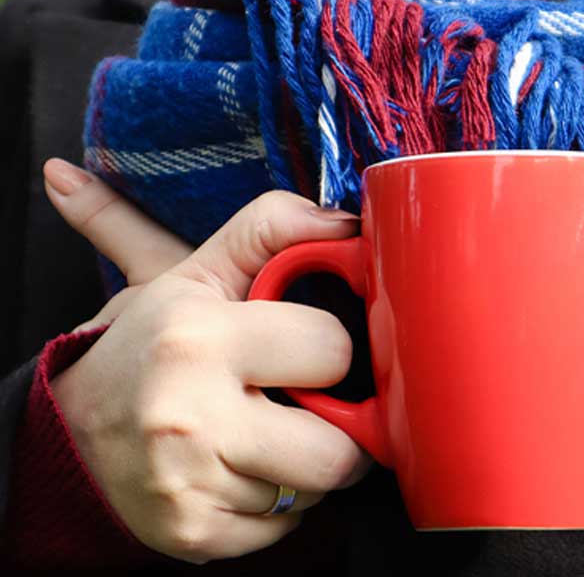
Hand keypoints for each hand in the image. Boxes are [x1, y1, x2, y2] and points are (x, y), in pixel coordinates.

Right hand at [43, 158, 372, 563]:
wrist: (65, 431)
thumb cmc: (146, 346)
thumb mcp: (195, 274)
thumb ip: (269, 231)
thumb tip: (346, 221)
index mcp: (197, 337)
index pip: (334, 349)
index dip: (326, 349)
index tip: (300, 350)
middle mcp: (189, 416)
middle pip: (339, 451)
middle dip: (331, 426)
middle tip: (297, 404)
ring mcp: (188, 485)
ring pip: (314, 490)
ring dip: (301, 467)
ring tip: (258, 436)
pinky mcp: (191, 535)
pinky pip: (284, 530)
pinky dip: (272, 507)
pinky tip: (236, 473)